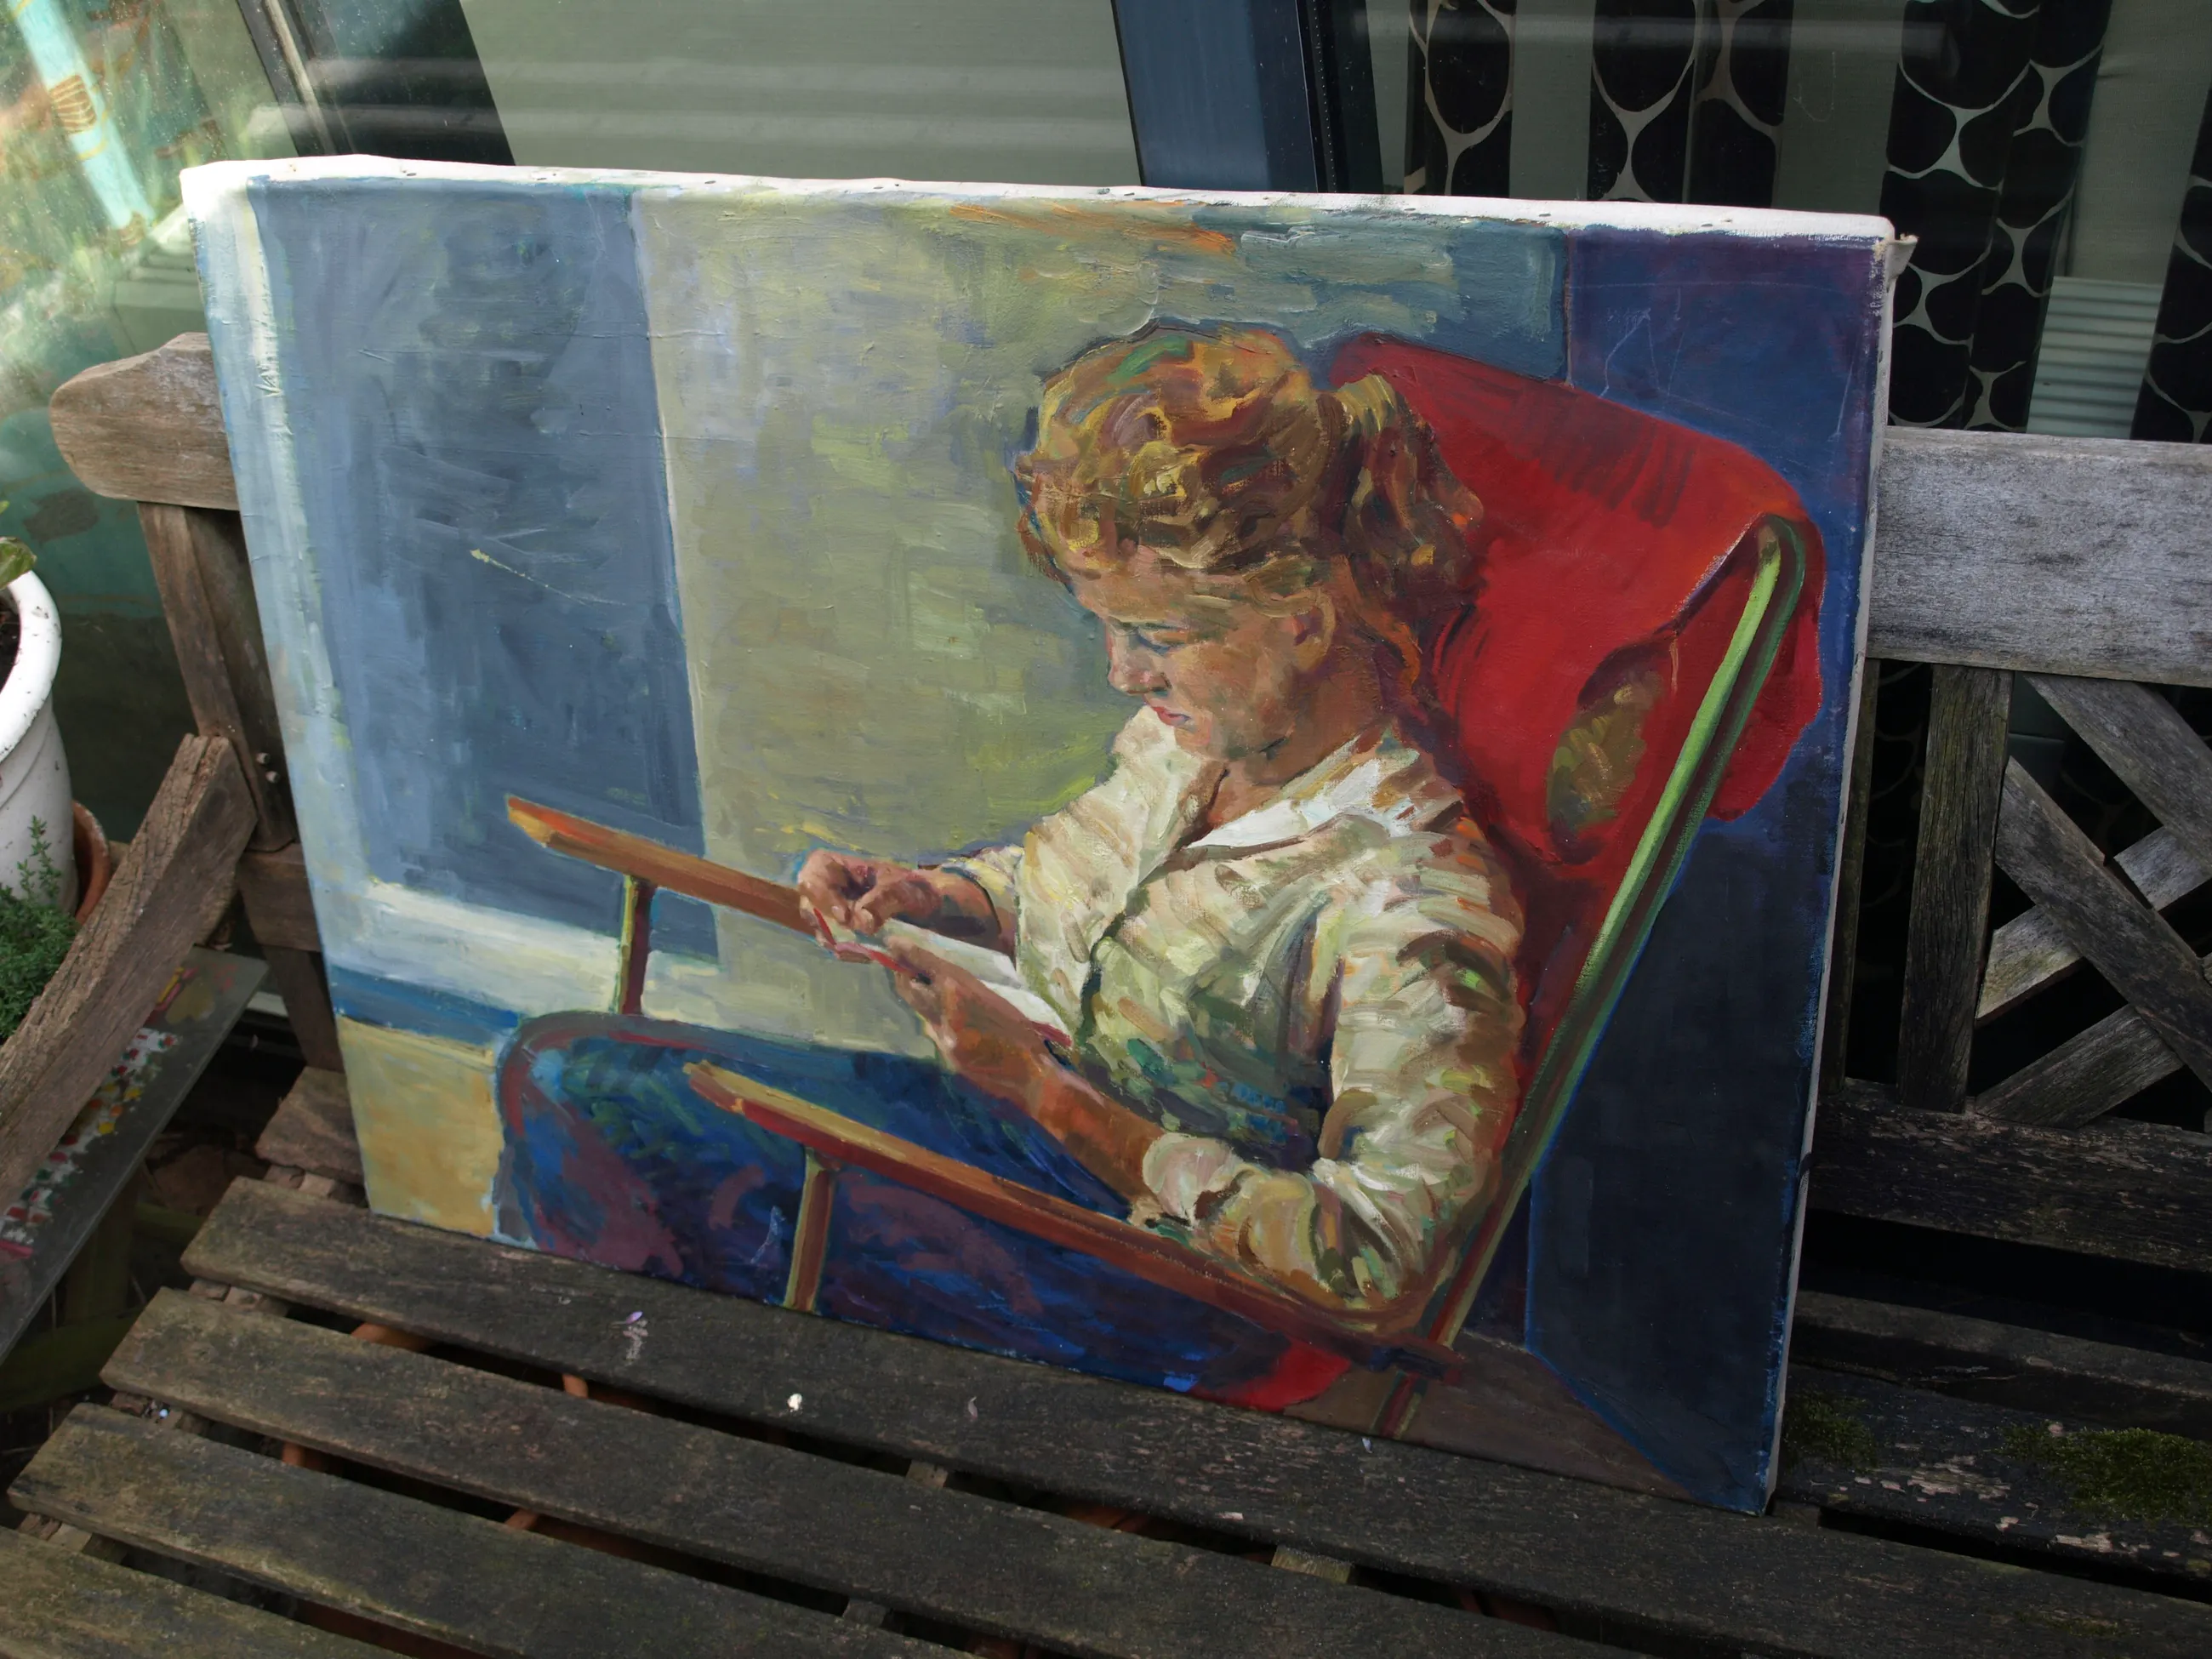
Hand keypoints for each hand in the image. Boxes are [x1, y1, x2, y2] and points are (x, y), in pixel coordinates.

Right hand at [796, 851, 943, 942]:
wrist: (928, 908)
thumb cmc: (913, 888)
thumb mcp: (902, 889)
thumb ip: (882, 901)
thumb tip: (863, 923)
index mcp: (839, 866)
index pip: (812, 874)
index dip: (821, 896)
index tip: (845, 916)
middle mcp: (829, 889)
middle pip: (810, 906)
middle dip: (832, 924)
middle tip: (859, 935)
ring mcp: (833, 912)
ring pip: (821, 929)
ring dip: (842, 941)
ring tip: (869, 946)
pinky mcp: (842, 933)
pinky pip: (835, 945)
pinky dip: (850, 950)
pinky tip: (870, 952)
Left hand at [885, 939, 1057, 1110]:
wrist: (1029, 1073)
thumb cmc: (1021, 1031)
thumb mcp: (994, 999)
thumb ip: (962, 992)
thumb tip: (937, 985)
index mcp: (962, 991)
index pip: (926, 966)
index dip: (907, 952)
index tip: (893, 942)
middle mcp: (945, 1012)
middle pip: (910, 990)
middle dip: (903, 976)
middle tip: (901, 965)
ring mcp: (942, 1036)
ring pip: (922, 1013)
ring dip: (924, 1002)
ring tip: (936, 994)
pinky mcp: (945, 1056)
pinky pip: (937, 1034)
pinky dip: (942, 1026)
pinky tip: (960, 1027)